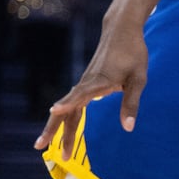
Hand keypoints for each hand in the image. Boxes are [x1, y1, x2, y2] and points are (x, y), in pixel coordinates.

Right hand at [35, 23, 148, 159]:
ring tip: (43, 145)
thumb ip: (131, 103)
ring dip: (57, 127)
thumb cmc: (133, 54)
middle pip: (66, 108)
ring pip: (66, 108)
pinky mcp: (86, 84)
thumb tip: (128, 128)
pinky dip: (65, 117)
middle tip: (39, 147)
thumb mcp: (139, 79)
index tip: (54, 109)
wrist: (121, 31)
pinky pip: (72, 104)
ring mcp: (84, 83)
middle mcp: (87, 83)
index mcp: (100, 80)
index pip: (82, 93)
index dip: (69, 101)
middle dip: (53, 129)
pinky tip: (62, 129)